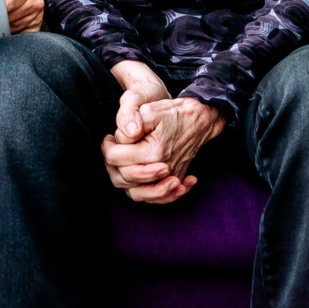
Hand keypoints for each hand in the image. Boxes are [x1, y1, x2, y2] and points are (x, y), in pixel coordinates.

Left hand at [100, 60, 176, 198]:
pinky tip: (140, 178)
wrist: (201, 120)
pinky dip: (144, 193)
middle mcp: (162, 170)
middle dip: (114, 163)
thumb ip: (131, 121)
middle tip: (114, 147)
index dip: (107, 147)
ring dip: (125, 180)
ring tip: (123, 163)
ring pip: (137, 194)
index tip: (109, 137)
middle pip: (123, 179)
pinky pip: (155, 198)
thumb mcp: (150, 110)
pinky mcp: (174, 180)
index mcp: (152, 152)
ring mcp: (169, 178)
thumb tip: (120, 138)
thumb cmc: (175, 114)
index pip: (116, 159)